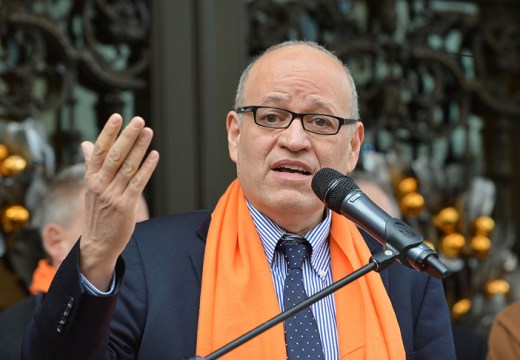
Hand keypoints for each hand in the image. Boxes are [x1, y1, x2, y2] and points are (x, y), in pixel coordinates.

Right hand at [79, 113, 158, 289]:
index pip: (99, 151)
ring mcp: (113, 195)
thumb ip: (91, 165)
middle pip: (114, 155)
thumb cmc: (97, 213)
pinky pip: (138, 183)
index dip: (108, 133)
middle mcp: (100, 184)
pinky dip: (146, 168)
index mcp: (91, 178)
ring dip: (139, 148)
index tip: (117, 117)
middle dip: (127, 136)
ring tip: (148, 132)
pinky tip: (154, 155)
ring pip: (128, 167)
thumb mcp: (90, 187)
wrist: (98, 243)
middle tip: (138, 120)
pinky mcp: (125, 205)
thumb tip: (87, 144)